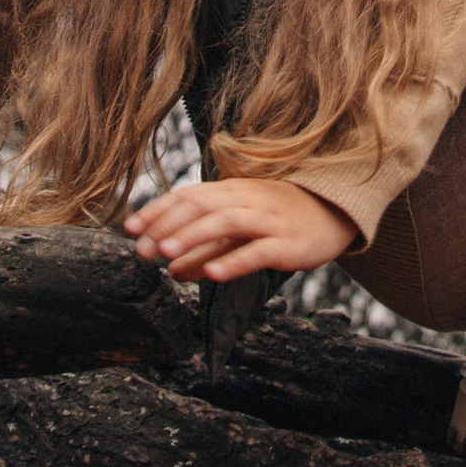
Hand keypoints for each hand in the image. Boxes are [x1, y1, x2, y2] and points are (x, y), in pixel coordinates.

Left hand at [124, 176, 356, 285]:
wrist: (335, 213)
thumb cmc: (280, 218)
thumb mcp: (241, 228)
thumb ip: (206, 247)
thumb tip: (170, 269)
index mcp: (233, 191)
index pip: (188, 196)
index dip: (158, 211)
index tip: (129, 228)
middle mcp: (248, 200)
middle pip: (202, 206)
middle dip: (168, 227)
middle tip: (141, 249)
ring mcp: (269, 221)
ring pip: (226, 223)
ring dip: (193, 237)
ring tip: (166, 254)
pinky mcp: (289, 244)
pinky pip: (259, 251)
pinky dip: (234, 261)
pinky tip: (213, 275)